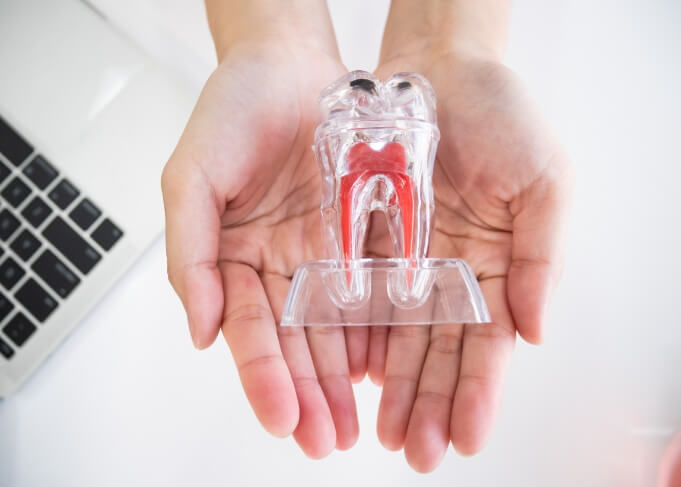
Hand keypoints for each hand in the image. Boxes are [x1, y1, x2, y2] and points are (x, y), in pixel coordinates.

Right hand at [161, 34, 360, 456]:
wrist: (288, 63)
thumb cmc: (233, 110)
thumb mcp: (192, 177)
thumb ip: (189, 255)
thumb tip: (199, 331)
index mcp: (235, 259)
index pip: (248, 331)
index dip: (262, 377)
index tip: (281, 419)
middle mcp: (279, 265)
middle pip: (293, 342)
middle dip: (308, 394)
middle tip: (325, 440)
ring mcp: (321, 254)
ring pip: (334, 328)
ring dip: (343, 379)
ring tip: (357, 424)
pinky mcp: (359, 236)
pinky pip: (371, 291)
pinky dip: (375, 331)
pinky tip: (383, 369)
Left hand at [366, 49, 572, 470]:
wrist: (443, 70)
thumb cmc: (502, 117)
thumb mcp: (544, 183)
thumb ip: (541, 259)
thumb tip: (534, 332)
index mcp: (499, 267)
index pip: (487, 345)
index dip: (478, 393)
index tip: (465, 438)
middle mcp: (453, 273)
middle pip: (440, 352)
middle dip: (429, 404)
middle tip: (414, 452)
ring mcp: (410, 261)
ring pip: (400, 336)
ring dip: (393, 386)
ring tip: (381, 432)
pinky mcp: (371, 243)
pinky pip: (363, 297)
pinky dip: (360, 337)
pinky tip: (355, 376)